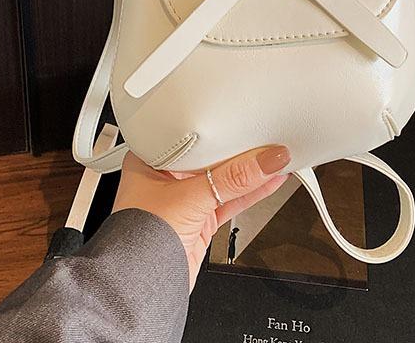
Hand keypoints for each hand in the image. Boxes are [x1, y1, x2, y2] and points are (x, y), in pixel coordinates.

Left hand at [113, 146, 290, 289]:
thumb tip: (266, 161)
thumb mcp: (190, 198)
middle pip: (211, 158)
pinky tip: (269, 182)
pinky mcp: (198, 221)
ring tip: (277, 159)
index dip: (221, 129)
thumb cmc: (137, 241)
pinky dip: (250, 193)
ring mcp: (183, 200)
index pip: (194, 136)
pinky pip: (229, 201)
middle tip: (267, 140)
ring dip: (250, 174)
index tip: (248, 124)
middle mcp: (166, 177)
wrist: (137, 290)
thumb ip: (233, 179)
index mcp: (150, 158)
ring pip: (223, 181)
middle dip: (239, 152)